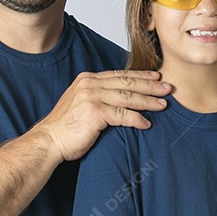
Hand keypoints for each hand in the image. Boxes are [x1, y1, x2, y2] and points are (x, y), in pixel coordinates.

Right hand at [37, 70, 168, 161]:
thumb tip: (119, 97)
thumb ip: (98, 96)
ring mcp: (92, 97)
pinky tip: (147, 124)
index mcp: (88, 79)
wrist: (48, 141)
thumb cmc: (65, 127)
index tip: (156, 78)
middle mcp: (90, 84)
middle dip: (150, 86)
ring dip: (148, 101)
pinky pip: (123, 115)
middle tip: (168, 88)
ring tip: (163, 105)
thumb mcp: (81, 103)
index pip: (120, 75)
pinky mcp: (95, 112)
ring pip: (128, 97)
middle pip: (127, 83)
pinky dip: (137, 119)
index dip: (140, 76)